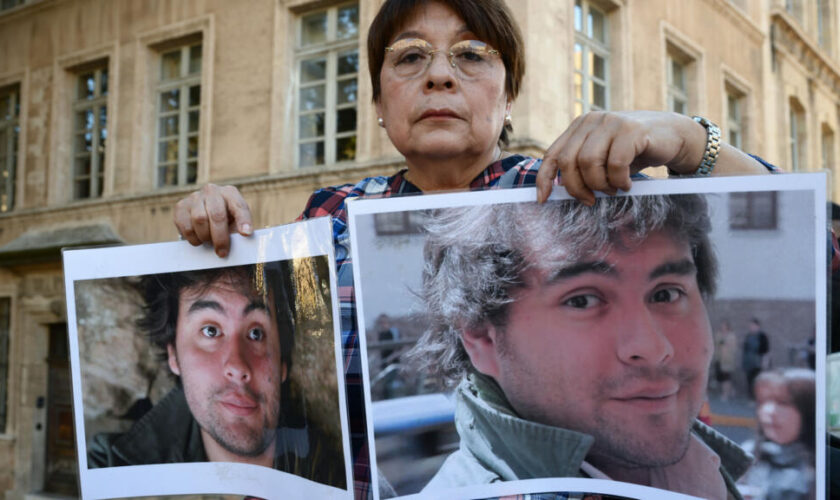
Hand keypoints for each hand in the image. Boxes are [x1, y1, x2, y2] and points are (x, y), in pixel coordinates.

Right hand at [173, 184, 252, 256]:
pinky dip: (193, 238)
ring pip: (199, 219)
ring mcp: (195, 197)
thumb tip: (242, 241)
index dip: (243, 221)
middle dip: (220, 238)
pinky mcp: (181, 206)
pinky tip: (199, 238)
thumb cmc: (225, 220)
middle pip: (217, 215)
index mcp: (230, 193)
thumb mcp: (235, 222)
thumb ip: (239, 230)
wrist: (203, 214)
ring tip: (209, 242)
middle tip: (222, 252)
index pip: (239, 206)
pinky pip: (186, 226)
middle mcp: (212, 191)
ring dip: (205, 236)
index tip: (246, 234)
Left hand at [536, 111, 707, 203]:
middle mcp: (591, 120)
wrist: (674, 136)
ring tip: (613, 189)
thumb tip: (557, 193)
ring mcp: (611, 122)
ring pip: (588, 162)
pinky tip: (627, 184)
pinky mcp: (632, 129)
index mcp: (579, 127)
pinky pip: (615, 163)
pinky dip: (619, 180)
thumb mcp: (604, 158)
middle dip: (576, 187)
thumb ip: (582, 168)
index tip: (543, 199)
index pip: (553, 154)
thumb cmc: (634, 152)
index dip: (545, 178)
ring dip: (600, 184)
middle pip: (568, 161)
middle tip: (591, 200)